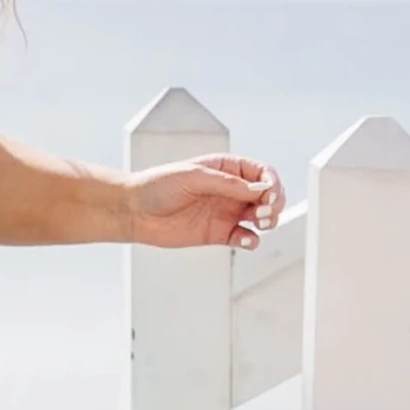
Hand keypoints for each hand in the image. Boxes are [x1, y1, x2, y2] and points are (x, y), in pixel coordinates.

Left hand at [124, 154, 284, 250]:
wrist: (134, 211)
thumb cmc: (158, 186)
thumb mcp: (195, 177)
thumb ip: (228, 184)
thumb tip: (260, 189)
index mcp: (227, 169)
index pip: (262, 173)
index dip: (272, 183)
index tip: (269, 195)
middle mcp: (230, 190)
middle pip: (268, 196)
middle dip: (274, 203)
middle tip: (264, 212)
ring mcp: (226, 212)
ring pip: (262, 217)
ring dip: (268, 221)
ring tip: (258, 223)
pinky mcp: (219, 234)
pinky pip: (245, 238)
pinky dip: (252, 240)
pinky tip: (248, 240)